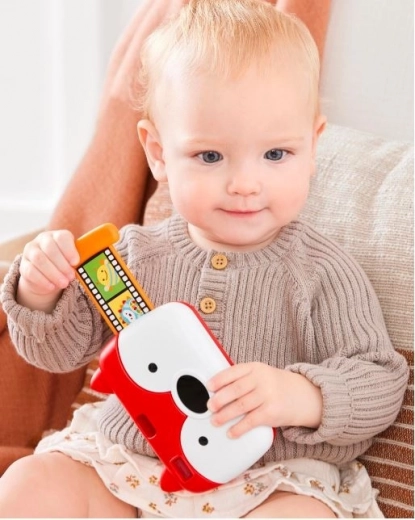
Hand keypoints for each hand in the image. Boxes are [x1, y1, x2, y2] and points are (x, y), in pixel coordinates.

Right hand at [18, 230, 79, 311]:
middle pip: (50, 248)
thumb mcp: (73, 260)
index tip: (76, 262)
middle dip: (62, 264)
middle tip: (71, 277)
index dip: (69, 250)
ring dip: (53, 273)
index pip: (62, 237)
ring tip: (64, 283)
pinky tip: (52, 287)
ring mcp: (30, 251)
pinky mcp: (24, 265)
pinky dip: (42, 280)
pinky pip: (30, 271)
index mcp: (57, 236)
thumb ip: (80, 260)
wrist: (47, 276)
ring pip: (39, 259)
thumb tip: (95, 264)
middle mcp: (42, 240)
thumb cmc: (64, 264)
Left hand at [207, 362, 322, 438]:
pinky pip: (251, 421)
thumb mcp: (261, 374)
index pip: (234, 372)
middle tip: (209, 406)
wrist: (305, 395)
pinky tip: (231, 432)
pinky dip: (238, 428)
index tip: (208, 387)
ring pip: (241, 406)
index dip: (219, 379)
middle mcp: (262, 379)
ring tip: (215, 421)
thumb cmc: (276, 386)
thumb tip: (217, 392)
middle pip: (235, 389)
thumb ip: (243, 379)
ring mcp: (268, 395)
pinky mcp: (272, 412)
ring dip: (224, 415)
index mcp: (256, 367)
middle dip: (219, 399)